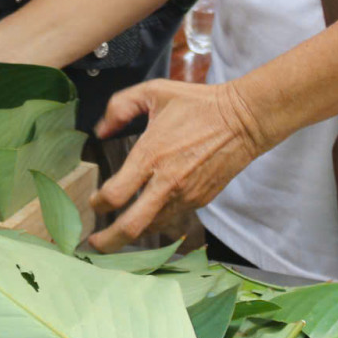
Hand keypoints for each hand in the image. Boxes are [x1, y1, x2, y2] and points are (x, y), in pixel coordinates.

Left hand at [87, 79, 275, 251]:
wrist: (243, 120)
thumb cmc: (198, 103)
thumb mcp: (153, 91)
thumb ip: (120, 107)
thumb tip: (101, 131)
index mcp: (151, 155)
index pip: (115, 195)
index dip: (98, 204)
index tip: (93, 202)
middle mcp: (167, 182)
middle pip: (131, 227)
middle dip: (108, 242)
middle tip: (94, 245)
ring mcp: (186, 195)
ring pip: (152, 227)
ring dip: (133, 231)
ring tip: (118, 229)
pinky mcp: (201, 200)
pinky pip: (172, 218)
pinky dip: (156, 220)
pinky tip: (148, 213)